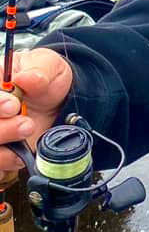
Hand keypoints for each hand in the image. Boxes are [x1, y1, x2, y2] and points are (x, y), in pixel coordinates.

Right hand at [0, 48, 72, 180]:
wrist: (60, 101)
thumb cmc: (47, 79)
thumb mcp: (48, 65)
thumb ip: (39, 70)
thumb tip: (26, 78)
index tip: (13, 105)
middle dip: (3, 129)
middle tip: (26, 124)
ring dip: (4, 152)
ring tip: (27, 137)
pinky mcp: (0, 154)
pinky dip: (5, 166)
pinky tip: (20, 157)